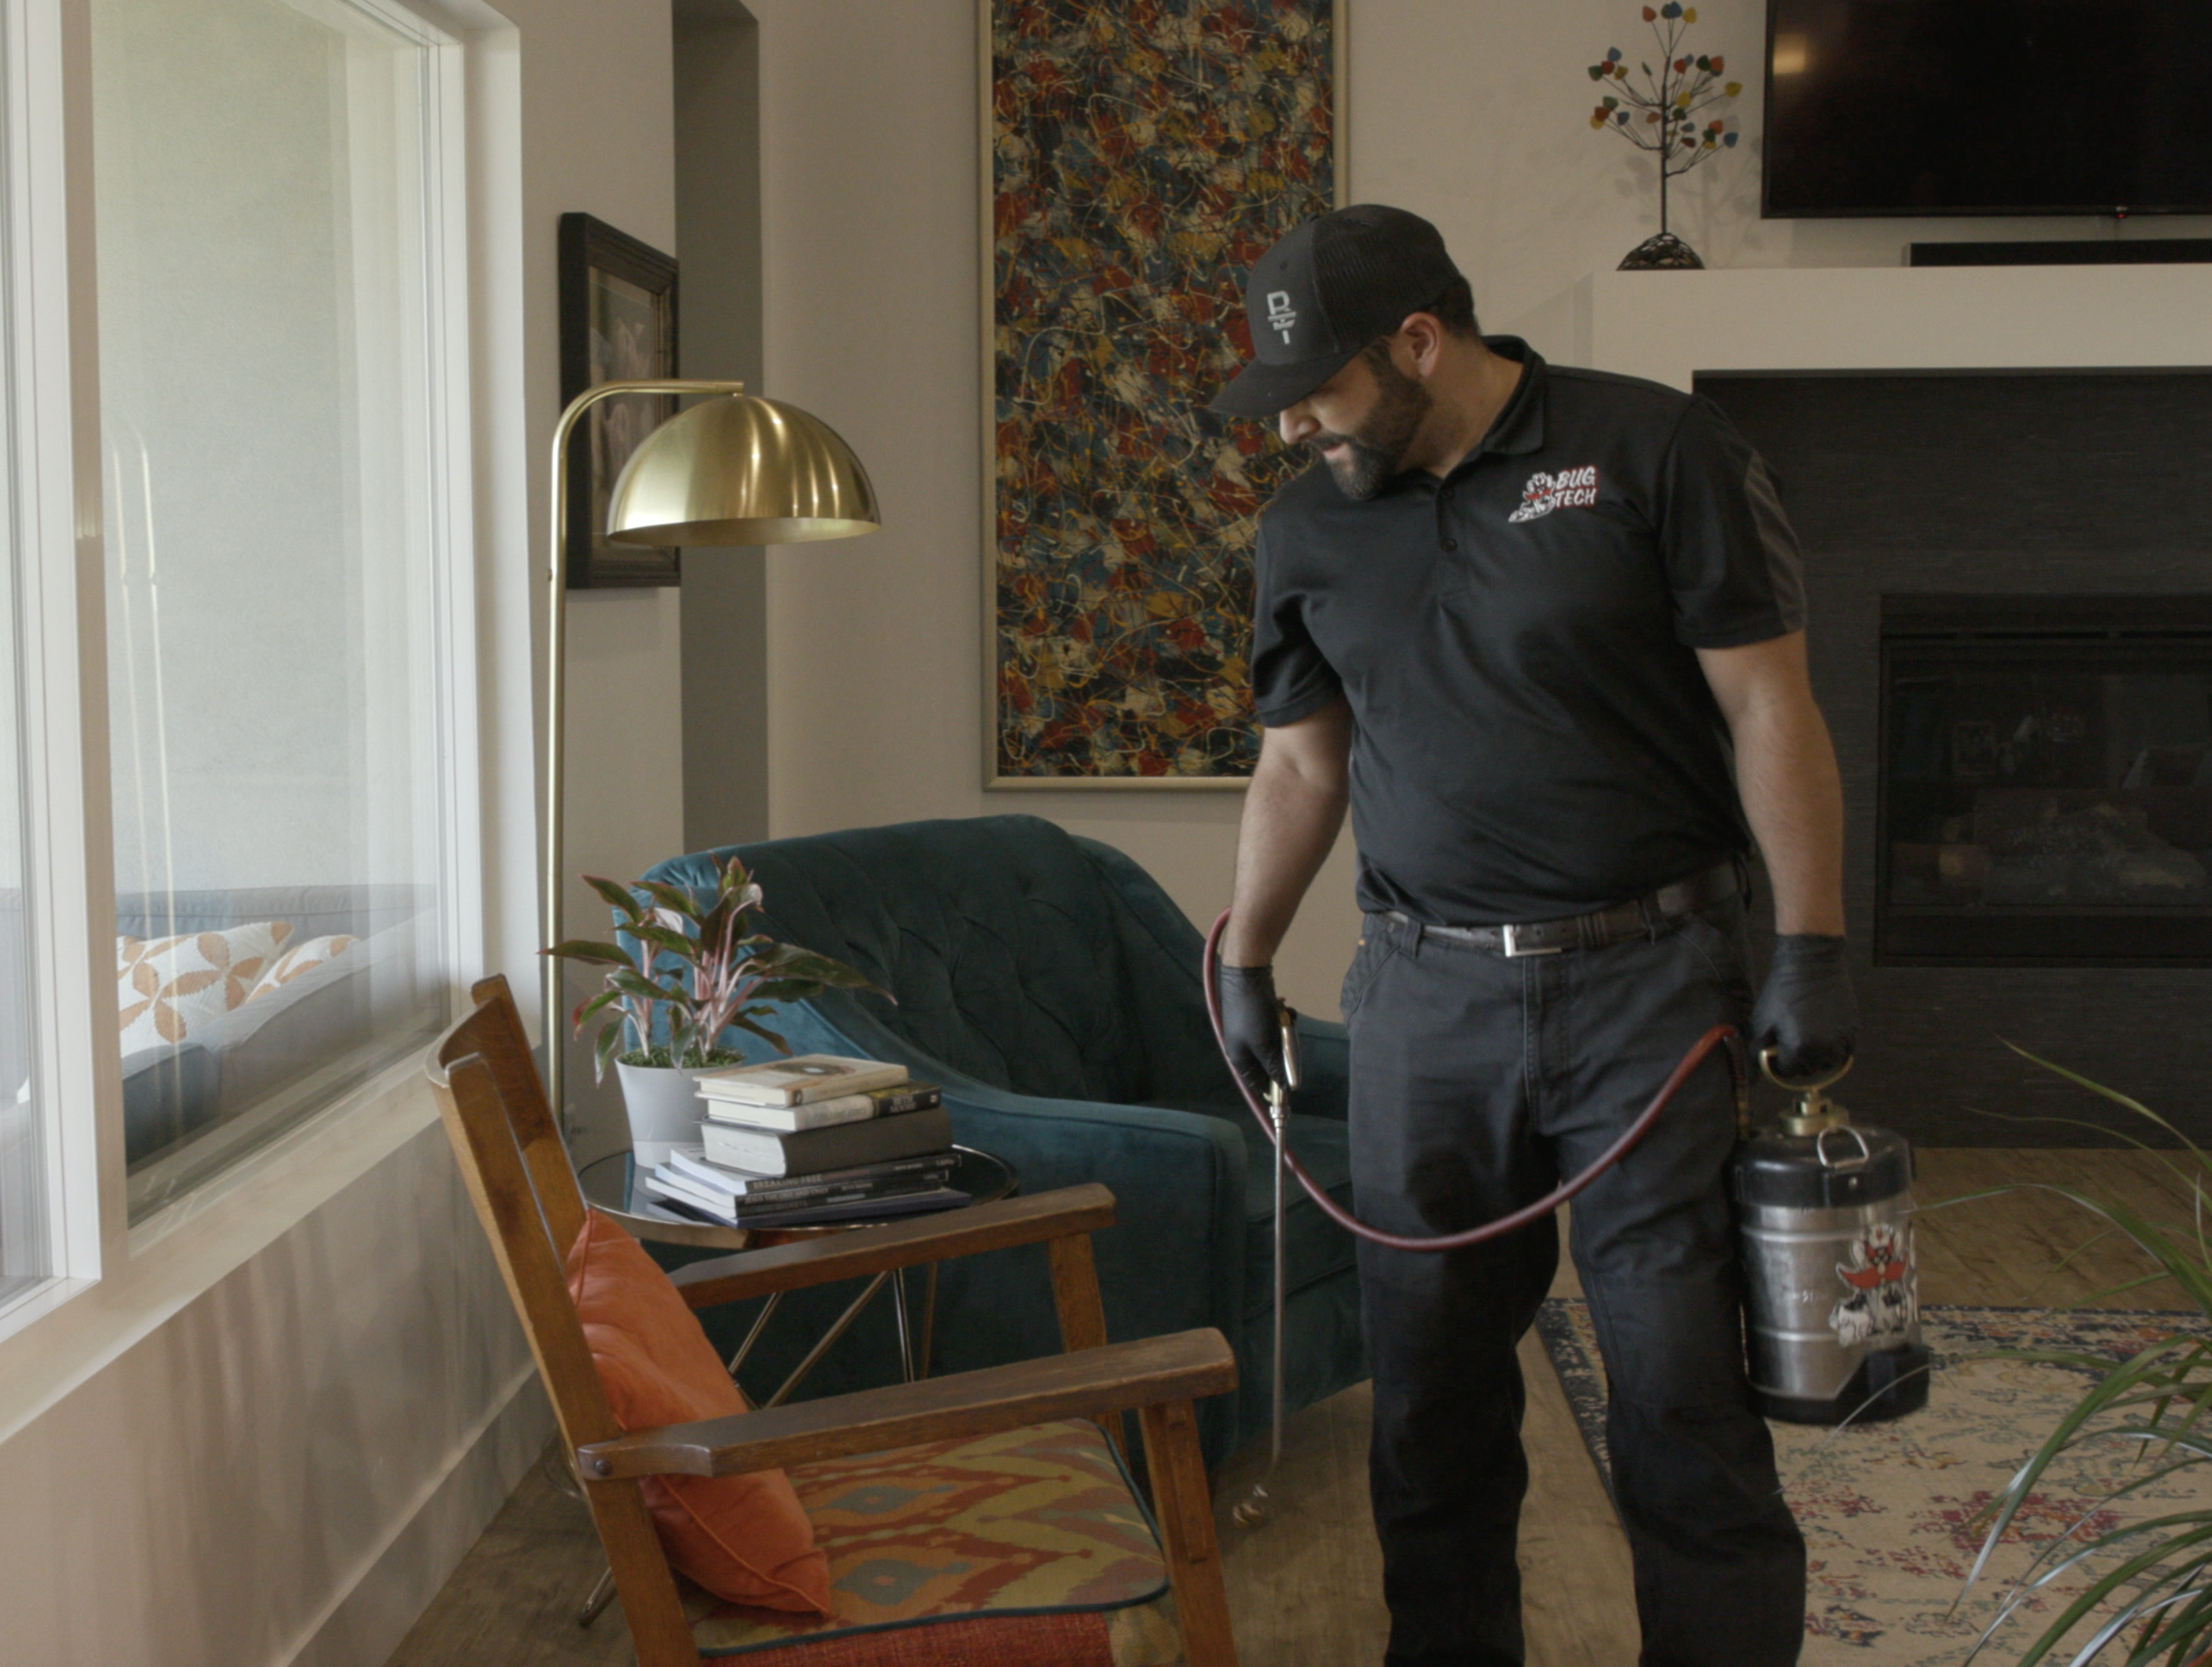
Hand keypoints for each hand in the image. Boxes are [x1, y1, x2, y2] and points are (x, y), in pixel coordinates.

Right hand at [1216, 962, 1286, 1102]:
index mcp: (1239, 1058)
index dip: (1274, 1091)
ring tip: (1286, 1019)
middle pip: (1269, 1062)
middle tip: (1289, 1039)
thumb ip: (1274, 1066)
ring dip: (1285, 1033)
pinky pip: (1275, 1027)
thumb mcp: (1265, 1043)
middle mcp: (1242, 1047)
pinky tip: (1284, 1009)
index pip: (1258, 1083)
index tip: (1292, 1094)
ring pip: (1275, 1043)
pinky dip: (1282, 1020)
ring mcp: (1250, 1031)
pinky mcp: (1257, 1017)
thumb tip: (1285, 1087)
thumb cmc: (1253, 1012)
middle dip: (1283, 1052)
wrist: (1246, 973)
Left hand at [1751, 934, 1857, 1080]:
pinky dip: (1833, 1046)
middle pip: (1809, 1070)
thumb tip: (1759, 1069)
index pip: (1787, 1072)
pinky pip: (1844, 1050)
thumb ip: (1757, 1049)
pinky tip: (1822, 1030)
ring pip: (1828, 1063)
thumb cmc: (1782, 990)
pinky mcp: (1853, 1029)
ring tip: (1807, 1035)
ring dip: (1817, 1056)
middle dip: (1798, 1059)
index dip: (1779, 1061)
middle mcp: (1823, 1048)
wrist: (1811, 963)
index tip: (1776, 1048)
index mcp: (1799, 1048)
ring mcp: (1841, 1039)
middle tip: (1790, 1038)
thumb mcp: (1761, 1019)